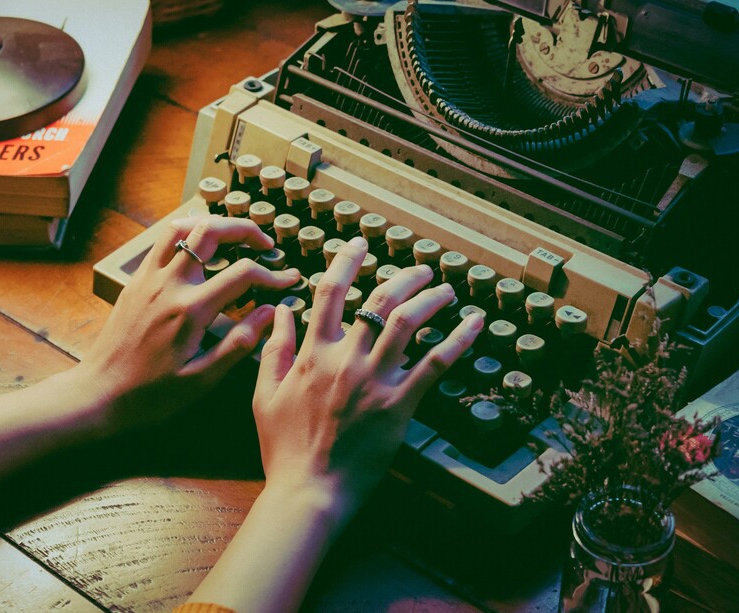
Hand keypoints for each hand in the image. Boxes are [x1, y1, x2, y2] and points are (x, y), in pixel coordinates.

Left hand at [76, 215, 300, 431]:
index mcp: (190, 310)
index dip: (273, 275)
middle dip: (245, 230)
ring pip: (182, 227)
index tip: (289, 281)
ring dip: (212, 224)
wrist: (99, 393)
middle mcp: (169, 285)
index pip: (242, 274)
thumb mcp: (201, 380)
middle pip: (210, 231)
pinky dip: (186, 234)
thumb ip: (239, 343)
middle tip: (266, 245)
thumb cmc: (151, 394)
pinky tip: (200, 249)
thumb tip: (269, 313)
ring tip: (234, 237)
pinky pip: (162, 242)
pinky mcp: (136, 281)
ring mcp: (148, 278)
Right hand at [253, 236, 482, 515]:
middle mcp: (346, 359)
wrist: (308, 490)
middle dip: (403, 276)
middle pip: (379, 301)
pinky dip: (457, 340)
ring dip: (431, 298)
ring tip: (446, 287)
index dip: (346, 261)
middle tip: (421, 268)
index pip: (330, 292)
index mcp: (312, 353)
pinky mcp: (399, 406)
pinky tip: (473, 323)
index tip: (360, 243)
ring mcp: (375, 381)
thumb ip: (274, 348)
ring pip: (408, 323)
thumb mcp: (265, 393)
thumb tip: (281, 311)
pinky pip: (434, 365)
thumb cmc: (284, 447)